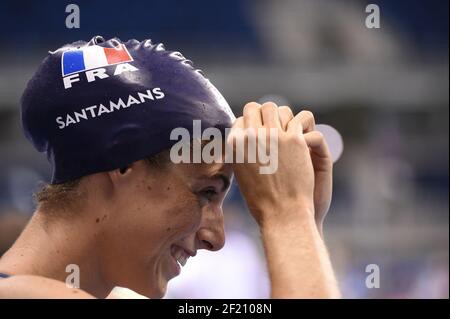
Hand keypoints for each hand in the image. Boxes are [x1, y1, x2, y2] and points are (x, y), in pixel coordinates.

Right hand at [228, 102, 315, 226]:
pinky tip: (304, 135)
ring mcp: (273, 136)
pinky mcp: (294, 140)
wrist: (281, 214)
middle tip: (274, 128)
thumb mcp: (242, 173)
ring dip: (282, 116)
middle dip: (265, 115)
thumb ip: (242, 152)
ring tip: (288, 130)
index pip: (241, 118)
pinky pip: (301, 117)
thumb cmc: (261, 199)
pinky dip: (304, 124)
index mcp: (235, 145)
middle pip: (256, 107)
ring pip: (276, 108)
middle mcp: (251, 136)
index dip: (252, 124)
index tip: (260, 133)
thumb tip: (246, 135)